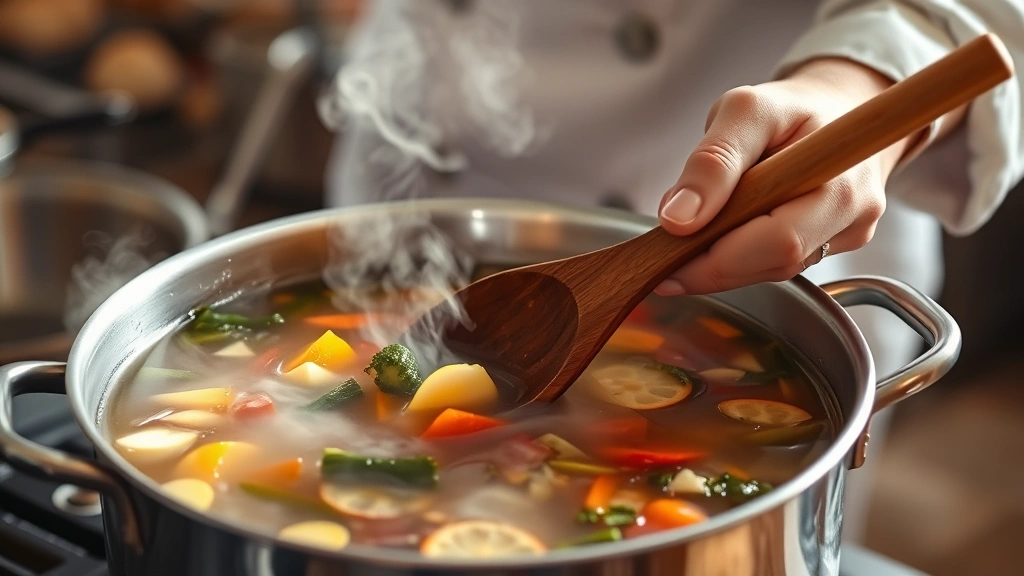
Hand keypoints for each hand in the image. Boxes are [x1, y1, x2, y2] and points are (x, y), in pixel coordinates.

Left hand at [654, 58, 939, 295]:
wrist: (832, 107)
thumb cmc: (789, 107)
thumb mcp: (743, 110)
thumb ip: (712, 160)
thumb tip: (679, 218)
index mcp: (840, 177)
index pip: (779, 240)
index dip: (719, 260)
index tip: (667, 261)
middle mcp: (852, 213)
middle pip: (775, 263)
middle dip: (712, 264)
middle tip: (668, 252)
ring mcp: (845, 234)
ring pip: (772, 270)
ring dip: (723, 260)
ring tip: (692, 232)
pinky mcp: (830, 246)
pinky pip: (776, 264)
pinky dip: (739, 256)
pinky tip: (719, 235)